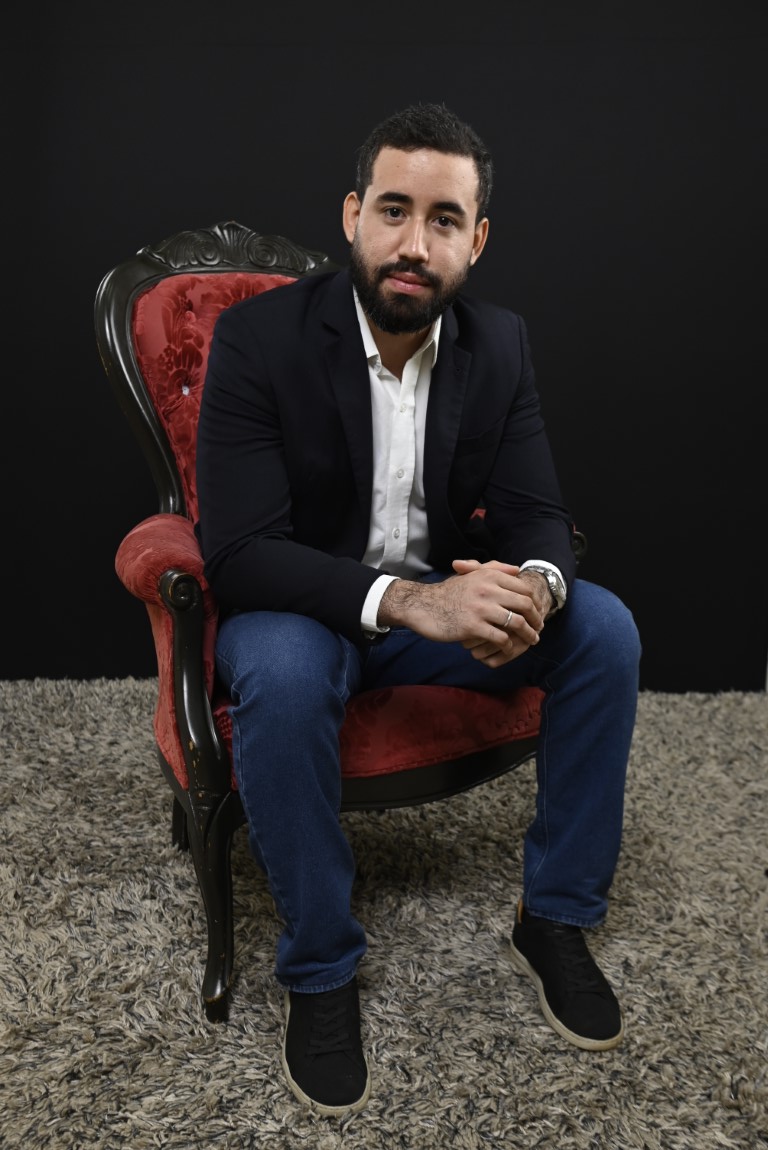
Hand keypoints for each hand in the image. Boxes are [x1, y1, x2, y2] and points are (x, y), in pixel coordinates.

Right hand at [378, 558, 544, 667]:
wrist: (422, 606)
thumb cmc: (448, 593)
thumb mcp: (471, 575)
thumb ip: (494, 569)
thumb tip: (517, 569)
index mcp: (489, 576)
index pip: (524, 589)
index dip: (535, 603)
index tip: (538, 614)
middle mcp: (487, 589)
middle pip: (525, 605)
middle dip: (536, 619)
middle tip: (538, 629)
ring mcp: (480, 608)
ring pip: (517, 623)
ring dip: (528, 634)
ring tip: (531, 641)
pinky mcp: (473, 627)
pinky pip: (501, 638)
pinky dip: (508, 646)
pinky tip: (508, 648)